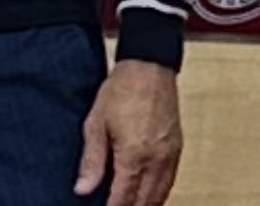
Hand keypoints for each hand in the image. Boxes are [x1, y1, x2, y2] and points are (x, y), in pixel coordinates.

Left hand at [74, 59, 179, 205]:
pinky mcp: (177, 150)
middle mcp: (156, 162)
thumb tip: (82, 189)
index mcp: (133, 157)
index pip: (123, 199)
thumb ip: (91, 160)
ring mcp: (170, 157)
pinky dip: (158, 194)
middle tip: (112, 205)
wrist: (149, 68)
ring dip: (145, 205)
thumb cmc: (121, 91)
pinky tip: (147, 195)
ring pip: (160, 196)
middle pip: (144, 203)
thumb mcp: (96, 122)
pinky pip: (170, 183)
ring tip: (128, 203)